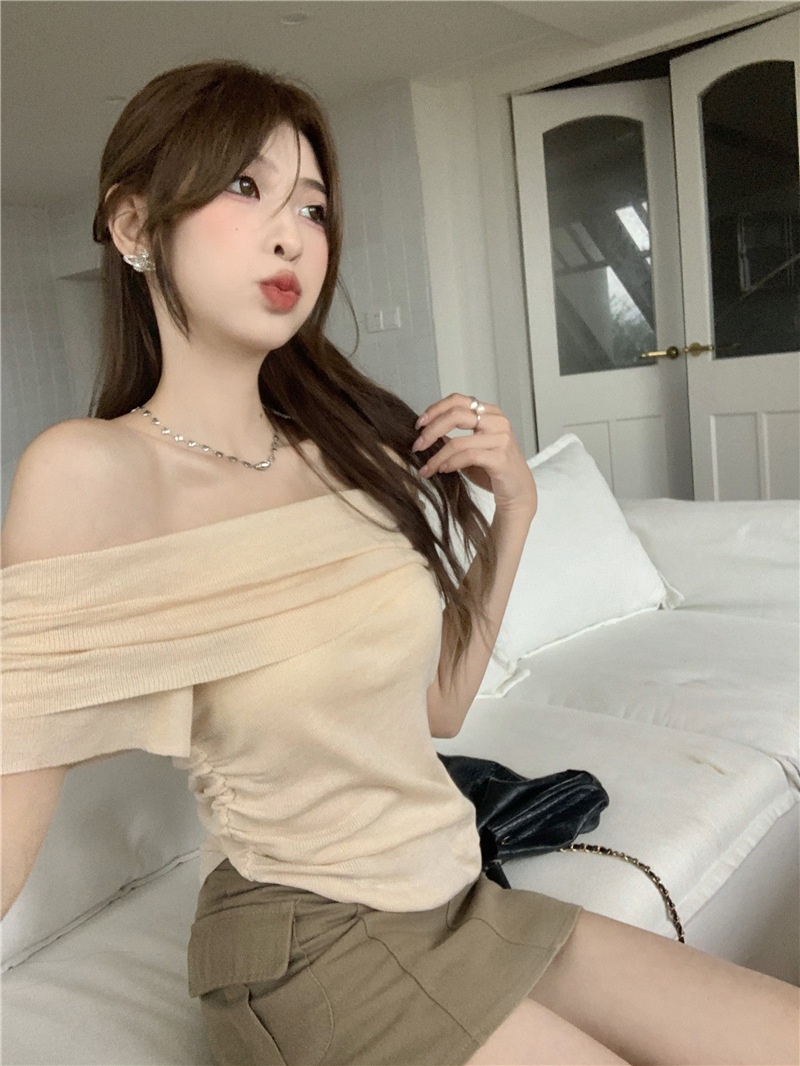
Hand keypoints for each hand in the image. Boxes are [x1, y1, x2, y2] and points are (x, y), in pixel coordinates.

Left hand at [412, 393, 535, 517]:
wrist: (517, 492)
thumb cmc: (492, 469)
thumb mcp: (471, 448)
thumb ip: (453, 437)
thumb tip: (425, 433)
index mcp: (490, 413)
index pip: (457, 400)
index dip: (435, 410)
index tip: (418, 424)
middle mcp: (497, 421)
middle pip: (455, 415)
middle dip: (431, 431)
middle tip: (417, 446)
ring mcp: (501, 438)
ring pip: (458, 441)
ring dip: (436, 457)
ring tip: (426, 468)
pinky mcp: (501, 458)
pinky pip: (468, 457)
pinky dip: (451, 463)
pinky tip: (442, 470)